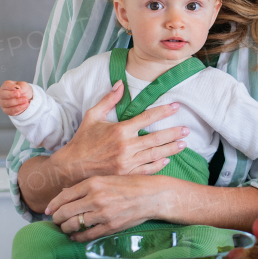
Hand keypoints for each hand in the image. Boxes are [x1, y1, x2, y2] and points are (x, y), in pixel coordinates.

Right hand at [0, 80, 33, 115]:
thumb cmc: (23, 90)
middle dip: (12, 94)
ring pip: (7, 103)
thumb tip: (18, 90)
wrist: (26, 98)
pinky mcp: (7, 110)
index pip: (6, 85)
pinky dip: (19, 108)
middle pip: (4, 95)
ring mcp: (3, 103)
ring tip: (25, 100)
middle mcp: (2, 94)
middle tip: (19, 94)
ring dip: (17, 102)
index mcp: (6, 86)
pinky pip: (11, 110)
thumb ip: (21, 87)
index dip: (11, 87)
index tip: (17, 88)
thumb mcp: (24, 85)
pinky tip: (25, 105)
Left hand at [46, 175, 170, 241]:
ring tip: (64, 228)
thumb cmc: (131, 184)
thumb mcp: (108, 178)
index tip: (47, 210)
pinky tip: (75, 236)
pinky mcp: (110, 226)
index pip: (64, 196)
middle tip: (55, 221)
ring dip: (65, 228)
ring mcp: (103, 213)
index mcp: (94, 183)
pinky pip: (87, 234)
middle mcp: (96, 198)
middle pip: (65, 212)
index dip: (52, 205)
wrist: (153, 195)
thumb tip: (65, 193)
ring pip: (74, 225)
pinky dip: (78, 236)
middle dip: (56, 218)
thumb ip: (87, 186)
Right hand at [64, 81, 189, 177]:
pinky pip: (147, 170)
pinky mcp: (125, 175)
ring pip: (155, 154)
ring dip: (171, 149)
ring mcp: (127, 162)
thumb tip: (120, 83)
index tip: (177, 106)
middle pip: (156, 138)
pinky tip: (167, 160)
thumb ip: (108, 100)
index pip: (147, 117)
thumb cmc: (82, 140)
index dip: (164, 111)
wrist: (71, 167)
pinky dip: (158, 165)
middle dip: (173, 133)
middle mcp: (126, 146)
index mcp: (120, 130)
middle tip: (186, 130)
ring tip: (183, 144)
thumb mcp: (92, 116)